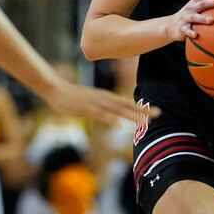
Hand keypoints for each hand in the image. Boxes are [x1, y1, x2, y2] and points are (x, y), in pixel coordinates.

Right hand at [42, 78, 160, 125]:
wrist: (55, 88)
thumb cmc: (72, 97)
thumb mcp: (90, 104)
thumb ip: (102, 111)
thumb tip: (112, 120)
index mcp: (106, 97)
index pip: (127, 103)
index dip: (141, 108)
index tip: (154, 112)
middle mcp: (104, 99)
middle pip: (126, 105)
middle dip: (142, 111)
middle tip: (158, 113)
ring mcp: (96, 103)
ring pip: (117, 110)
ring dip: (131, 116)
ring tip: (144, 122)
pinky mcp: (86, 108)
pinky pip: (100, 115)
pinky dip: (110, 119)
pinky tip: (118, 125)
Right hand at [165, 0, 213, 40]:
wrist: (170, 25)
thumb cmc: (190, 17)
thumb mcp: (198, 9)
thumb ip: (211, 7)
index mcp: (197, 1)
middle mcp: (191, 7)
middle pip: (203, 3)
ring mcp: (186, 17)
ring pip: (194, 17)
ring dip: (202, 18)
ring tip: (211, 21)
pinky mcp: (181, 27)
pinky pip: (186, 30)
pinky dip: (191, 32)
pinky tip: (196, 35)